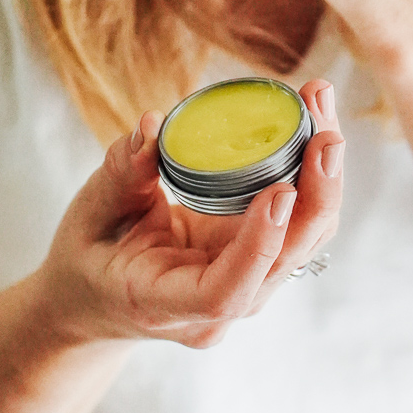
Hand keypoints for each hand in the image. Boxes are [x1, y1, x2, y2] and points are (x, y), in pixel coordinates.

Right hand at [34, 80, 343, 348]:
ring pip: (303, 239)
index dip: (259, 245)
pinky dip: (311, 174)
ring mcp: (244, 287)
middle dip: (315, 195)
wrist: (95, 299)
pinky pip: (297, 222)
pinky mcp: (258, 259)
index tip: (280, 193)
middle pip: (284, 260)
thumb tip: (152, 127)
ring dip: (323, 175)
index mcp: (164, 304)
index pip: (225, 291)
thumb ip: (119, 177)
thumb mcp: (87, 217)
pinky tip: (312, 121)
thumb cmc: (88, 259)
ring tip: (320, 105)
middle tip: (325, 132)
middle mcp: (217, 308)